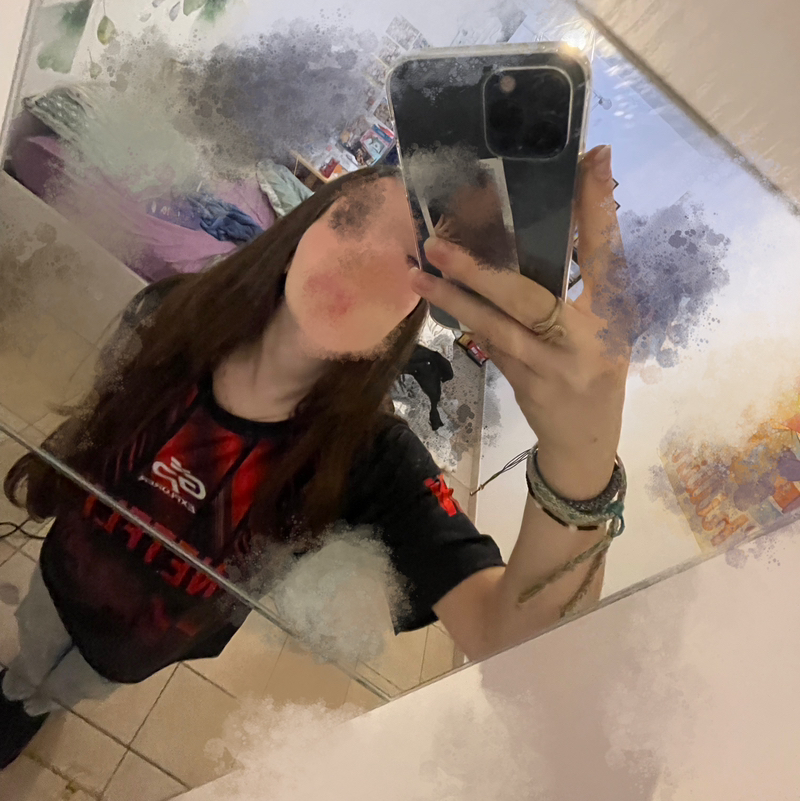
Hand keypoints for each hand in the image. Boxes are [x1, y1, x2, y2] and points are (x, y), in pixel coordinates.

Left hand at [408, 145, 631, 499]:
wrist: (583, 443)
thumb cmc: (599, 374)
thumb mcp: (609, 324)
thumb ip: (590, 279)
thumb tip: (562, 221)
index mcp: (615, 317)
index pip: (608, 256)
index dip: (599, 208)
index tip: (593, 158)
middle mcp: (583, 340)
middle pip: (531, 297)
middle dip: (482, 268)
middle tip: (439, 240)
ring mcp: (547, 366)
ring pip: (495, 326)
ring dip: (455, 298)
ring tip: (420, 271)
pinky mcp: (519, 381)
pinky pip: (487, 342)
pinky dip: (463, 316)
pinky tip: (434, 295)